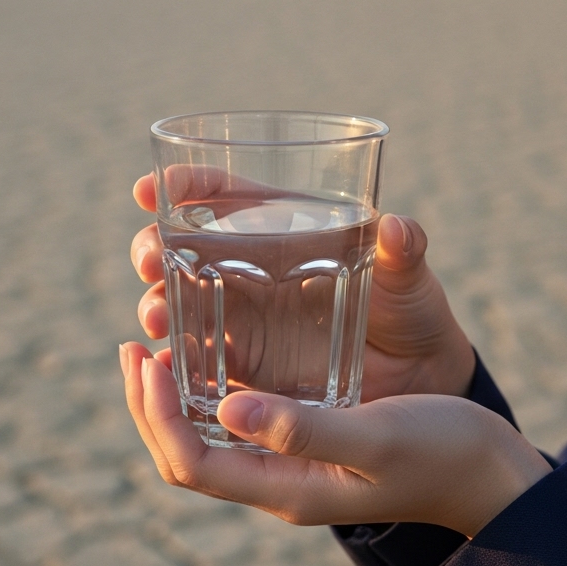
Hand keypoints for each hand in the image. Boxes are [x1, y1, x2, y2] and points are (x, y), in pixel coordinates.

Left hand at [119, 343, 550, 536]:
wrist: (488, 473)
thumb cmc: (442, 451)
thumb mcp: (375, 435)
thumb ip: (303, 427)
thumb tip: (228, 407)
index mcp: (286, 489)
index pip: (190, 461)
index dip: (155, 412)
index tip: (147, 355)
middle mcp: (277, 483)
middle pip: (184, 453)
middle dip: (148, 402)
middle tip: (133, 343)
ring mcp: (289, 468)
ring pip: (205, 438)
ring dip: (173, 395)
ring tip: (158, 341)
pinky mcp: (305, 445)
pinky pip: (237, 423)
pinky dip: (210, 388)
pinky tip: (214, 350)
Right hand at [130, 174, 475, 399]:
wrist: (418, 380)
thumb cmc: (413, 313)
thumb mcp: (410, 279)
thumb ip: (405, 252)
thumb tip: (397, 227)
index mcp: (285, 229)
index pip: (225, 195)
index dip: (188, 186)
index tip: (154, 188)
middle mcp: (254, 268)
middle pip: (184, 245)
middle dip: (152, 245)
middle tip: (148, 258)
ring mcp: (245, 317)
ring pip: (180, 300)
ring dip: (157, 302)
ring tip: (157, 315)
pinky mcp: (246, 364)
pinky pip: (197, 358)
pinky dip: (173, 360)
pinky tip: (161, 365)